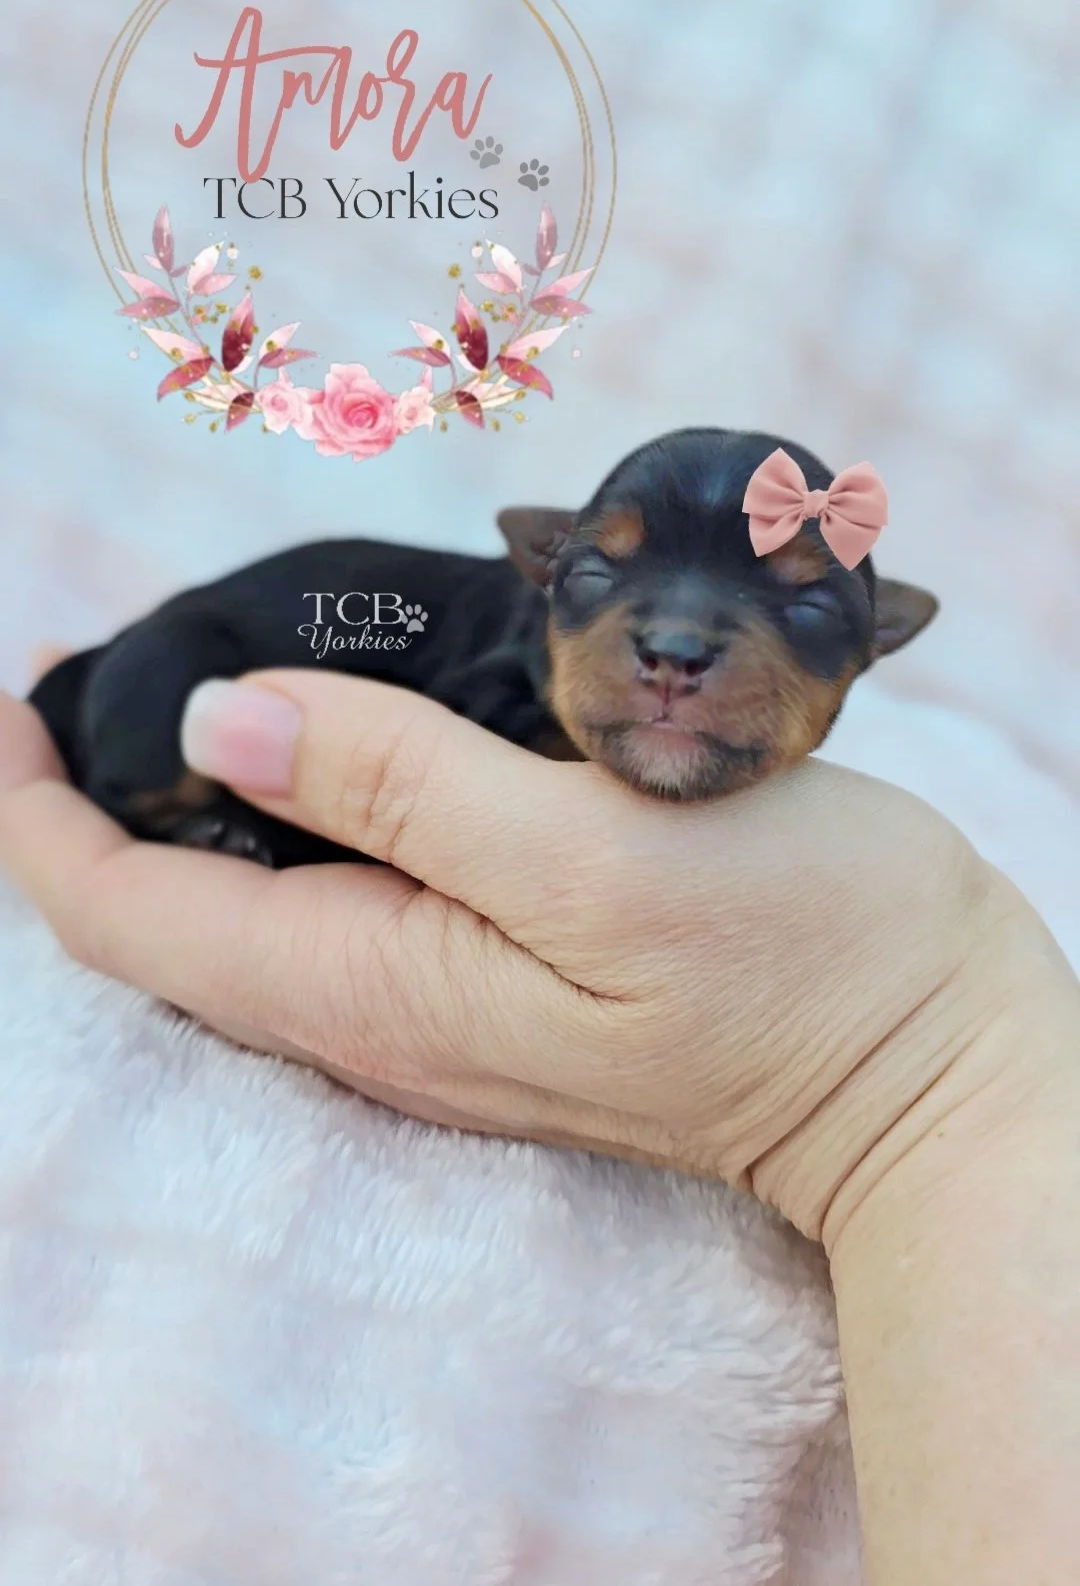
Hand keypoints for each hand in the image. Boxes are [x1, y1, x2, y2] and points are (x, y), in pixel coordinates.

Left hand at [0, 663, 1067, 1248]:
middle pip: (164, 920)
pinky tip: (331, 735)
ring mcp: (435, 1008)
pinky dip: (294, 812)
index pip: (125, 913)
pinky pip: (339, 901)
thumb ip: (402, 787)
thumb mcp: (595, 852)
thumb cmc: (793, 952)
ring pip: (247, 910)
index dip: (36, 809)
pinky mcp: (494, 981)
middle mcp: (377, 1014)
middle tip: (85, 668)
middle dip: (91, 799)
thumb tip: (223, 726)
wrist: (925, 1063)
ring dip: (188, 802)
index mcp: (371, 985)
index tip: (12, 693)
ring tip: (184, 678)